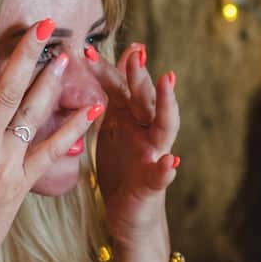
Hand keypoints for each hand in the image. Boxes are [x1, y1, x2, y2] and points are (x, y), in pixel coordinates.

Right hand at [0, 16, 98, 261]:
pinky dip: (74, 130)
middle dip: (26, 55)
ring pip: (32, 116)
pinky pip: (52, 152)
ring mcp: (5, 166)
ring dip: (51, 83)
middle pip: (6, 92)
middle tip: (45, 25)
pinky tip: (92, 109)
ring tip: (68, 55)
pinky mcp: (23, 184)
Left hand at [89, 43, 181, 246]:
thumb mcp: (116, 124)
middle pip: (145, 98)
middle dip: (140, 75)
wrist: (130, 213)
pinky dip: (167, 168)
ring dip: (167, 104)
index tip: (89, 48)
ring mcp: (154, 154)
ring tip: (167, 82)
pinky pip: (162, 174)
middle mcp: (146, 130)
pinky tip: (170, 163)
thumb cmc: (123, 165)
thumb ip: (116, 92)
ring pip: (164, 126)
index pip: (122, 87)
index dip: (109, 68)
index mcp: (132, 117)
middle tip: (135, 53)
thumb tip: (117, 54)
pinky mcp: (154, 183)